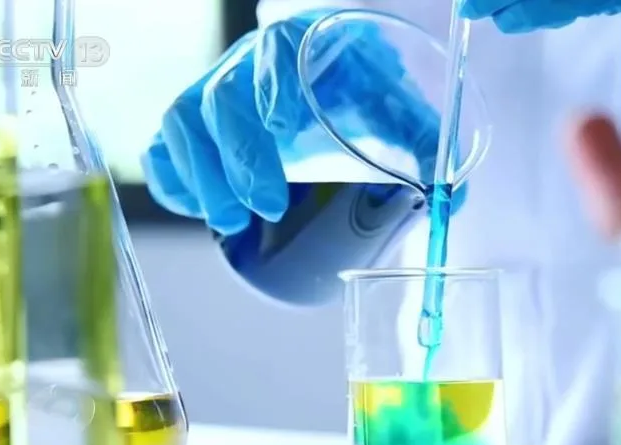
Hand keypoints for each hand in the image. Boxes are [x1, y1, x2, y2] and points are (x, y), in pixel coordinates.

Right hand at [142, 9, 467, 235]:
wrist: (327, 75)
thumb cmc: (360, 90)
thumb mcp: (394, 105)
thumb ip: (422, 141)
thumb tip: (456, 199)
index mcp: (298, 45)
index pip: (273, 52)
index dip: (271, 87)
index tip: (284, 130)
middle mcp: (247, 64)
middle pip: (221, 97)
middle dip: (239, 155)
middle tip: (266, 208)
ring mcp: (213, 92)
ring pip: (183, 121)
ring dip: (201, 175)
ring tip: (229, 222)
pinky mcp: (195, 126)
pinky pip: (164, 145)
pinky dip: (173, 177)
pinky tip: (195, 207)